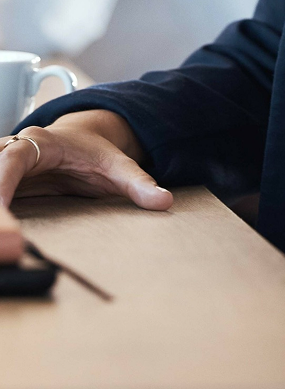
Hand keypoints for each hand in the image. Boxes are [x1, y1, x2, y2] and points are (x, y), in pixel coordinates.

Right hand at [0, 112, 171, 262]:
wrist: (82, 139)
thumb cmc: (95, 152)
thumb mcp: (118, 165)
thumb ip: (139, 183)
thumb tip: (165, 201)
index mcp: (38, 143)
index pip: (12, 160)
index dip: (0, 185)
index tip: (0, 210)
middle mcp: (11, 153)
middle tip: (8, 247)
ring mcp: (0, 172)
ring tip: (4, 250)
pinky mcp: (0, 189)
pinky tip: (4, 246)